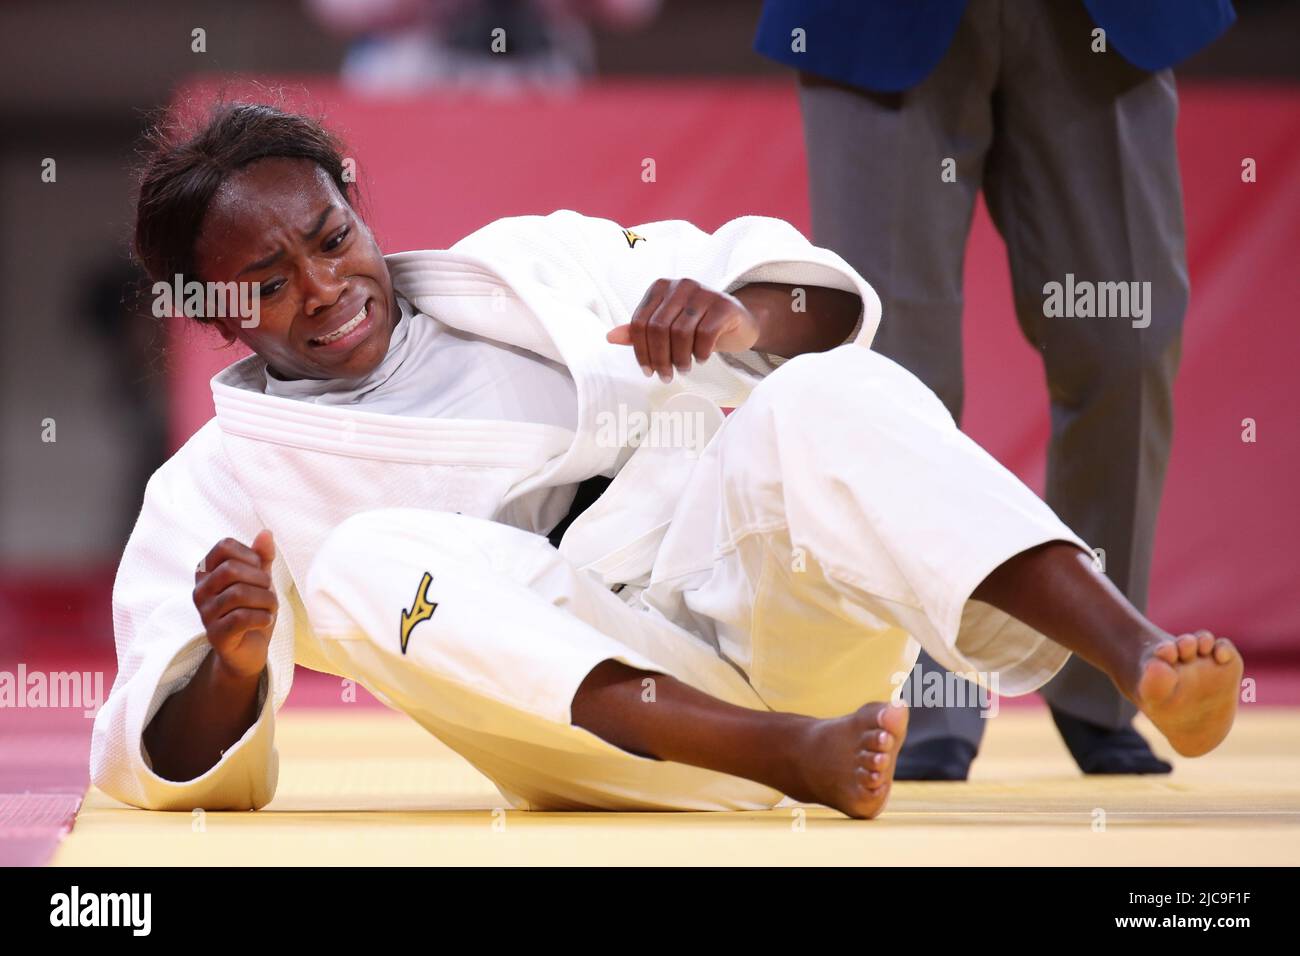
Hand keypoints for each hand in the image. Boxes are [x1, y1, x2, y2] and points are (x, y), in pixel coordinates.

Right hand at [192, 530, 277, 680]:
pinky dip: (262, 617)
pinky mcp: (215, 635)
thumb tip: (266, 532)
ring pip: (238, 594)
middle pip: (230, 570)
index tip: (260, 570)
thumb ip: (262, 557)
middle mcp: (200, 591)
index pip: (224, 546)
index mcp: (207, 572)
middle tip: (269, 591)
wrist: (248, 650)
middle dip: (260, 579)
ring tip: (271, 607)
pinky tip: (266, 620)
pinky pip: (240, 618)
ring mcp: (205, 614)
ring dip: (266, 600)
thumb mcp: (259, 580)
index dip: (250, 554)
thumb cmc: (252, 609)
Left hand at [606, 277, 759, 381]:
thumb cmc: (697, 325)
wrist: (737, 322)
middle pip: (658, 328)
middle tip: (666, 375)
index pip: (640, 322)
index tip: (648, 370)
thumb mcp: (666, 327)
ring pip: (680, 333)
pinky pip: (705, 334)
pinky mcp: (724, 305)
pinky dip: (700, 352)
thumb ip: (640, 332)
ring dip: (680, 358)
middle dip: (659, 358)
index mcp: (660, 288)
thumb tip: (610, 337)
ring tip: (683, 368)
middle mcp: (681, 285)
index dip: (640, 351)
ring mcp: (704, 293)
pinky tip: (701, 358)